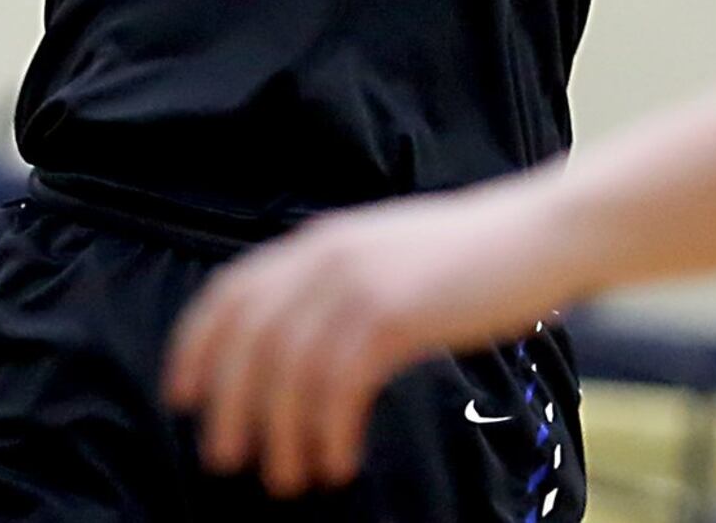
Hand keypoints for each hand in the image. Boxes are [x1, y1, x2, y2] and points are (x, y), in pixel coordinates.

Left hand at [163, 180, 564, 494]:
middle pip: (248, 336)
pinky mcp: (393, 313)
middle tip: (224, 459)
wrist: (536, 236)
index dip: (197, 345)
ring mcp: (357, 280)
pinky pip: (339, 384)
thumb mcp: (384, 261)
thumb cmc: (467, 261)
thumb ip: (336, 289)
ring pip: (289, 369)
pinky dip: (329, 431)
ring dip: (281, 433)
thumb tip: (293, 351)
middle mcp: (324, 255)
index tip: (180, 396)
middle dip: (229, 403)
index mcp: (316, 241)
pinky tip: (337, 463)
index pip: (231, 291)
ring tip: (287, 479)